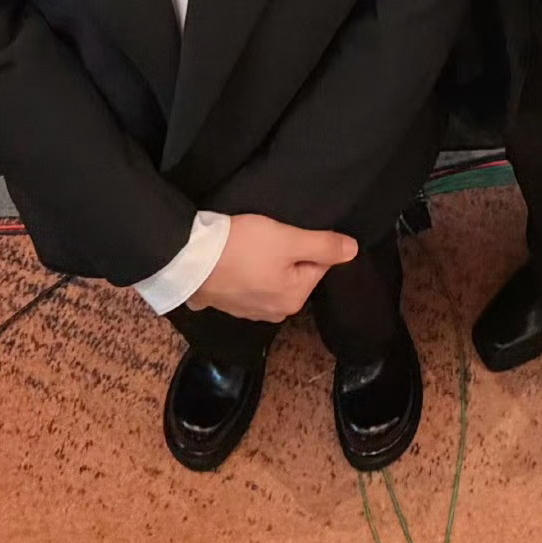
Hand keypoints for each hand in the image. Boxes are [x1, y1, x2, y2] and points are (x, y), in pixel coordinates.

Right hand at [187, 214, 358, 323]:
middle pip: (293, 273)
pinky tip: (232, 257)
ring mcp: (247, 311)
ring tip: (247, 243)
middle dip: (285, 253)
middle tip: (266, 234)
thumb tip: (353, 251)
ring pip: (268, 277)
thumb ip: (324, 245)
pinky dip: (242, 270)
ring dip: (263, 262)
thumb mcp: (288, 238)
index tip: (288, 230)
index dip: (306, 242)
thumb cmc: (242, 247)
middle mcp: (275, 312)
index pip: (317, 264)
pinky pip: (244, 283)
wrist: (188, 259)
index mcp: (294, 298)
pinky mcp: (225, 303)